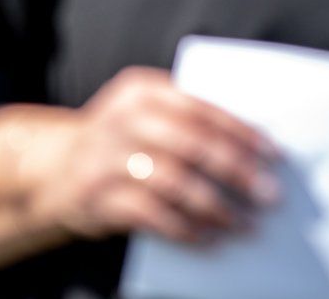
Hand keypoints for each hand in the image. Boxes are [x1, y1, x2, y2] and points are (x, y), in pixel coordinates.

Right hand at [36, 68, 278, 244]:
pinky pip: (151, 214)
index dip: (240, 131)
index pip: (199, 107)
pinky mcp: (98, 196)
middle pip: (190, 143)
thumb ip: (186, 122)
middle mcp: (121, 119)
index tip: (274, 154)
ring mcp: (106, 158)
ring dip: (215, 206)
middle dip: (235, 170)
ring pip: (172, 181)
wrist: (54, 169)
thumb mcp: (143, 116)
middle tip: (269, 195)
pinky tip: (209, 238)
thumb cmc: (121, 143)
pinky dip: (185, 228)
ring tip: (245, 224)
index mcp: (139, 90)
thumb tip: (255, 153)